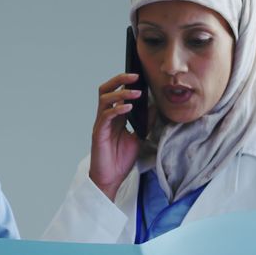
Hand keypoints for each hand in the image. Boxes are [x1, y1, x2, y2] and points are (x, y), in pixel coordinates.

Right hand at [89, 73, 144, 200]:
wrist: (111, 178)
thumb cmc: (121, 159)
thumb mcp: (140, 137)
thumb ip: (146, 122)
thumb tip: (156, 107)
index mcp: (115, 116)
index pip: (117, 92)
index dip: (126, 82)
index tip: (141, 76)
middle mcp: (106, 116)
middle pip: (106, 89)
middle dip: (119, 79)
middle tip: (135, 76)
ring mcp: (101, 123)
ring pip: (105, 98)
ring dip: (121, 93)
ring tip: (136, 93)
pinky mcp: (98, 132)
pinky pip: (105, 115)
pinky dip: (117, 109)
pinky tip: (128, 108)